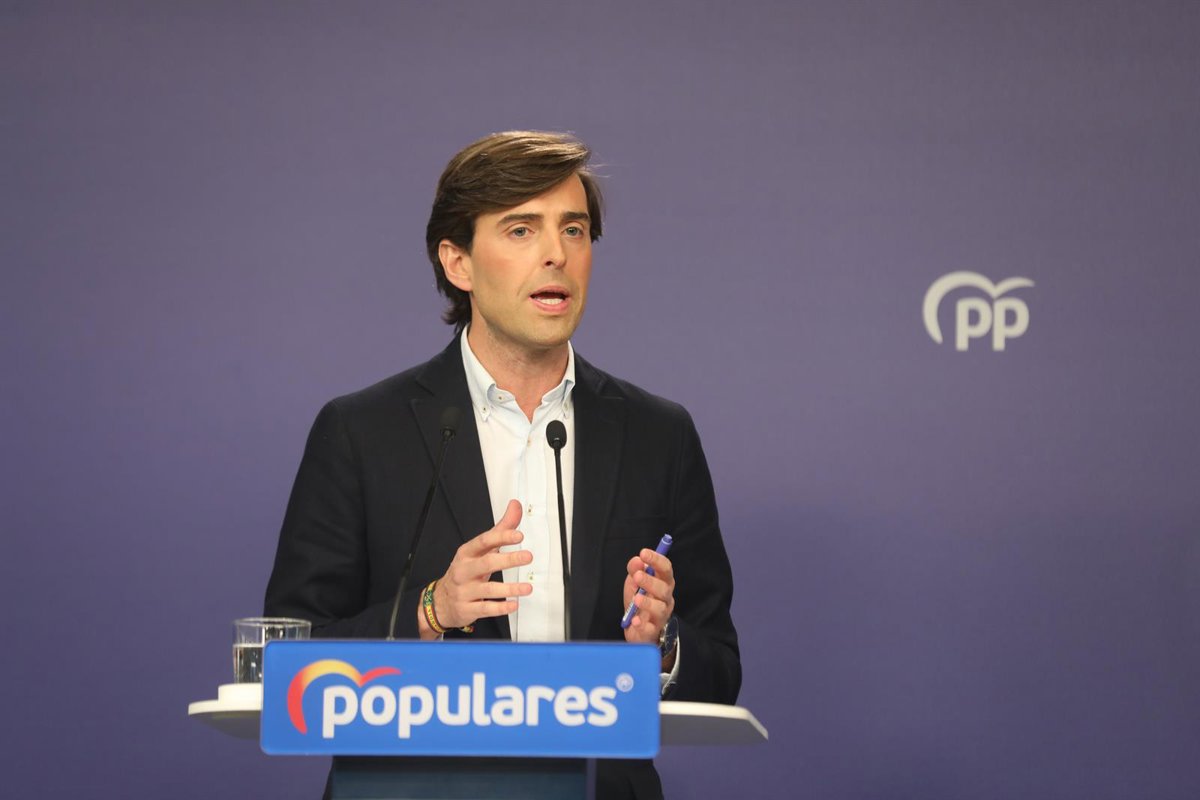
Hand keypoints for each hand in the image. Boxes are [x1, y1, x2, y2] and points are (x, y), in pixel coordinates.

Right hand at [422, 500, 532, 633]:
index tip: (519, 535)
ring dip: (509, 588)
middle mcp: (464, 570)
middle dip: (508, 559)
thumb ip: (500, 529)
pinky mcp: (467, 609)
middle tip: (527, 557)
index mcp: (467, 553)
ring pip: (487, 589)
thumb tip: (515, 506)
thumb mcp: (480, 550)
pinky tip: (513, 604)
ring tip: (527, 587)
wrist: (441, 601)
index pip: (484, 541)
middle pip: (487, 563)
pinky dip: (500, 607)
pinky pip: (484, 609)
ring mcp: (464, 590)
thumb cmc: (466, 571)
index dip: (501, 537)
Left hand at [622, 547, 674, 644]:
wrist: (639, 629)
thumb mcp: (634, 583)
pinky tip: (635, 620)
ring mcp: (661, 616)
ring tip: (636, 598)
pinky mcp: (653, 631)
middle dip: (651, 581)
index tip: (644, 553)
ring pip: (660, 608)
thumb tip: (637, 560)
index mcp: (663, 583)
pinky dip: (642, 624)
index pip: (666, 569)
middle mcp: (666, 599)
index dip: (656, 560)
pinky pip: (649, 628)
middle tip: (637, 575)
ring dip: (648, 602)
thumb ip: (635, 570)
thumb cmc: (639, 602)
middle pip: (664, 588)